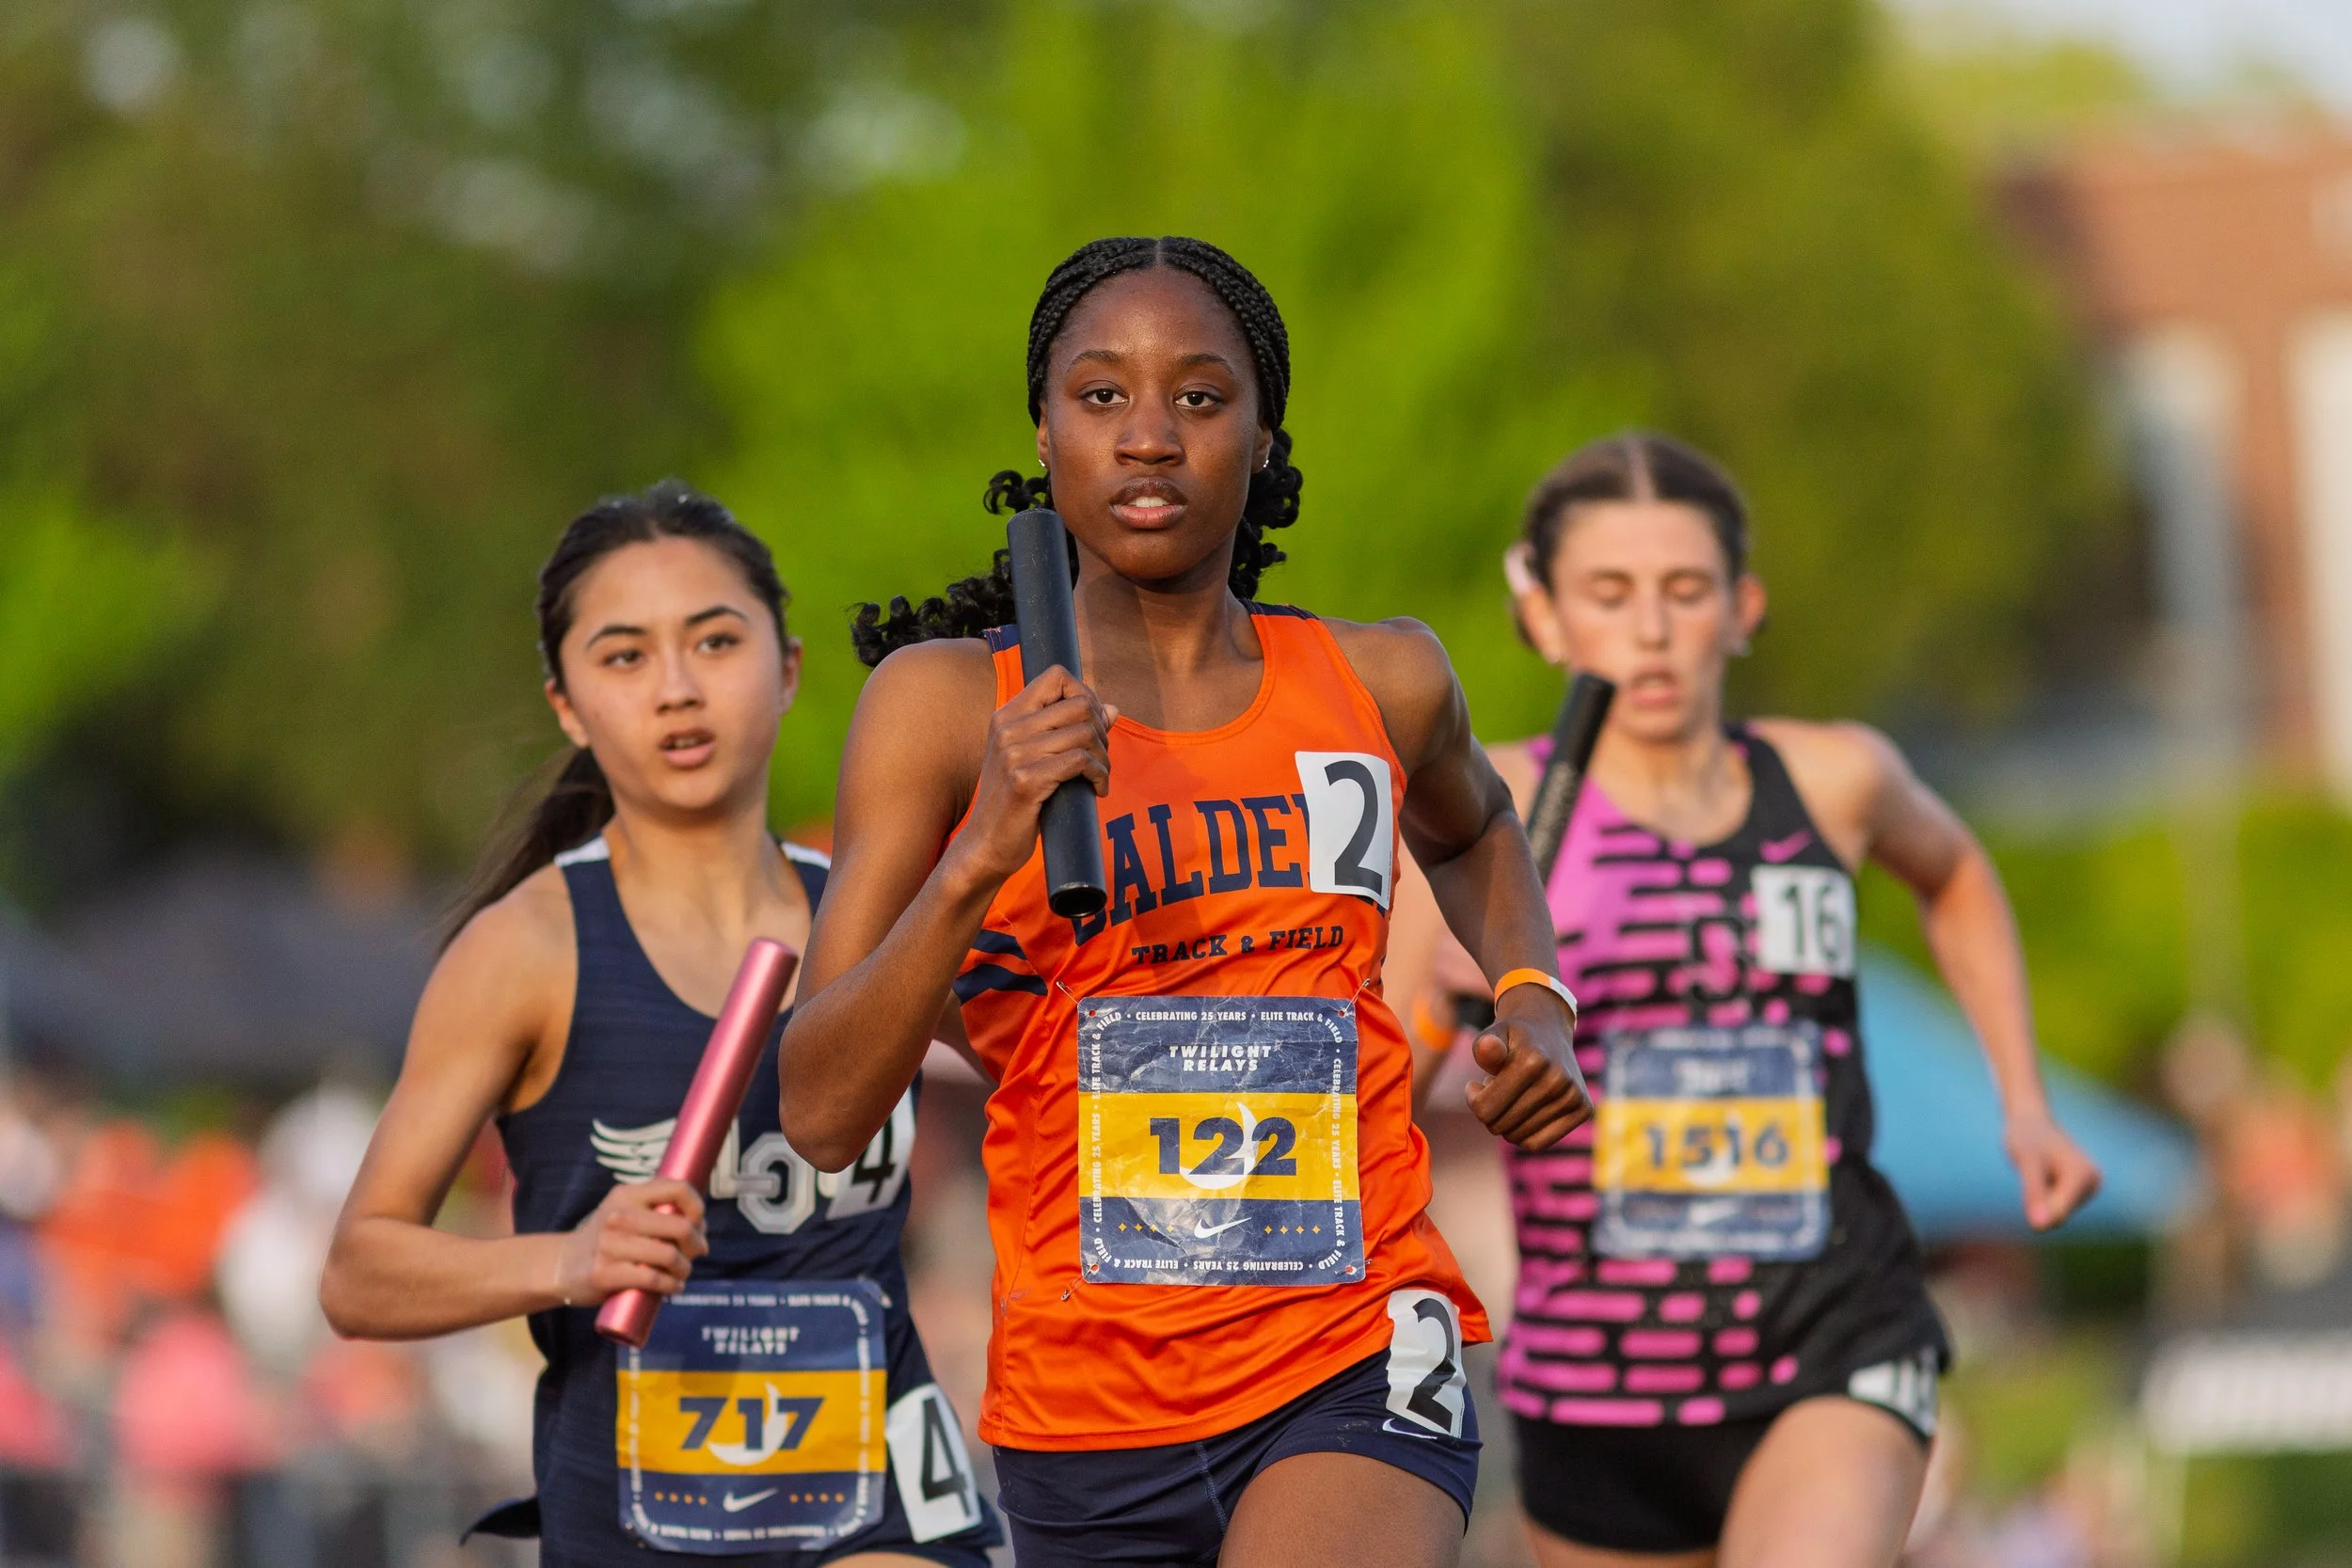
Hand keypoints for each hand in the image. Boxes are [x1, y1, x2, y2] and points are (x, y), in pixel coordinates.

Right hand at [553, 1178, 707, 1306]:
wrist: (561, 1265)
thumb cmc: (604, 1237)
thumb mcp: (623, 1208)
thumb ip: (655, 1204)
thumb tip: (698, 1221)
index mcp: (627, 1195)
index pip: (678, 1189)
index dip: (698, 1208)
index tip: (698, 1224)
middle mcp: (619, 1216)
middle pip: (680, 1226)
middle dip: (696, 1243)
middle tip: (696, 1252)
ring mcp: (611, 1245)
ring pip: (670, 1256)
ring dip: (684, 1268)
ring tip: (681, 1273)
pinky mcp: (606, 1274)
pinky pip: (654, 1280)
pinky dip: (671, 1286)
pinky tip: (673, 1287)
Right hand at [948, 666, 1116, 889]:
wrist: (985, 845)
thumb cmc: (1014, 803)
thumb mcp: (1035, 759)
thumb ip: (1067, 731)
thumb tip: (1111, 709)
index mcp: (1006, 716)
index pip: (1055, 676)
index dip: (1085, 694)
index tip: (1092, 724)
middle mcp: (1007, 729)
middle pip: (1079, 704)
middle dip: (1102, 730)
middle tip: (1101, 756)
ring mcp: (1014, 754)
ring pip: (1084, 733)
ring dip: (1104, 757)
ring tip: (1100, 776)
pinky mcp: (1025, 781)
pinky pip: (1080, 762)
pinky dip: (1099, 775)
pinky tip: (1097, 791)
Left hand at [1466, 990, 1590, 1149]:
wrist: (1550, 1029)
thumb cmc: (1513, 1038)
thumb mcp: (1493, 1034)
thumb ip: (1485, 1045)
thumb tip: (1488, 1048)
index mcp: (1532, 1061)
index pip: (1484, 1109)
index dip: (1473, 1099)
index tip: (1476, 1084)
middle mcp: (1557, 1080)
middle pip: (1500, 1125)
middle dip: (1489, 1112)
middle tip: (1495, 1089)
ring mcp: (1574, 1096)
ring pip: (1518, 1137)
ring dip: (1506, 1121)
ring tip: (1511, 1097)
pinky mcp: (1583, 1110)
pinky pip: (1538, 1143)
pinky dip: (1523, 1134)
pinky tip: (1522, 1112)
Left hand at [2004, 1108, 2100, 1230]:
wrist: (2030, 1122)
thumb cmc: (2025, 1138)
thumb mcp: (2025, 1162)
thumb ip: (2034, 1192)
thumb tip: (2039, 1227)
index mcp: (2084, 1175)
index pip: (2058, 1213)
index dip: (2035, 1207)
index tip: (2026, 1186)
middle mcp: (2094, 1183)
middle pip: (2058, 1215)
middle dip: (2038, 1201)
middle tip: (2031, 1172)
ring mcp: (2090, 1188)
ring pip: (2056, 1214)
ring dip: (2040, 1198)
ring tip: (2038, 1171)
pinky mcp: (2082, 1191)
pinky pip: (2056, 1208)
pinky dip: (2044, 1196)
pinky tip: (2044, 1175)